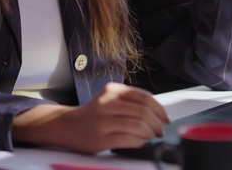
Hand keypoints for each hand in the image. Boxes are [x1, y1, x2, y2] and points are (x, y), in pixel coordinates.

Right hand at [11, 82, 169, 152]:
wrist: (66, 126)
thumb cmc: (92, 114)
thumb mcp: (109, 99)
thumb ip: (129, 101)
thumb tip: (157, 113)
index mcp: (112, 90)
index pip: (144, 97)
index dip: (159, 109)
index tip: (165, 118)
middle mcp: (107, 103)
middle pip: (143, 112)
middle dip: (157, 123)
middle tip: (160, 130)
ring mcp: (103, 121)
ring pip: (138, 126)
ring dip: (149, 133)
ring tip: (150, 136)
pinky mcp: (101, 138)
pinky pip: (129, 139)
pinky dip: (139, 142)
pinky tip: (138, 142)